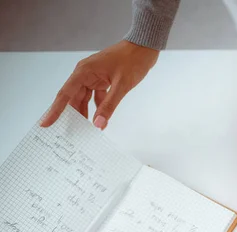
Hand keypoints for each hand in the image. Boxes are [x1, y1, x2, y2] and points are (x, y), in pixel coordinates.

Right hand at [40, 40, 158, 128]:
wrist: (144, 47)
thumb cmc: (132, 61)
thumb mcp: (122, 86)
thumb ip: (109, 106)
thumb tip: (99, 124)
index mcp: (84, 72)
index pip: (65, 94)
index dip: (55, 110)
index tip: (46, 123)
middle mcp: (85, 73)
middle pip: (74, 98)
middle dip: (72, 115)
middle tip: (70, 133)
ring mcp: (93, 76)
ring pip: (84, 98)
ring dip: (85, 112)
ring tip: (84, 130)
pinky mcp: (102, 79)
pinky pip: (96, 96)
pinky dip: (98, 107)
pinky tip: (101, 119)